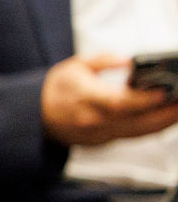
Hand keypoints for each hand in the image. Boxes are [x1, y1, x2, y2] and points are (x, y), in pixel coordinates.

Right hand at [40, 53, 177, 145]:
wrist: (36, 117)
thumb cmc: (56, 90)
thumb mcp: (74, 66)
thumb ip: (102, 61)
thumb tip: (127, 60)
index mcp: (85, 100)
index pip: (119, 103)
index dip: (144, 99)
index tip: (165, 92)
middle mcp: (94, 121)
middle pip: (138, 121)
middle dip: (166, 113)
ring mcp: (101, 134)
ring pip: (141, 132)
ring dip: (165, 122)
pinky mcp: (105, 141)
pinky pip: (135, 136)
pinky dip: (153, 127)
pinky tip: (167, 118)